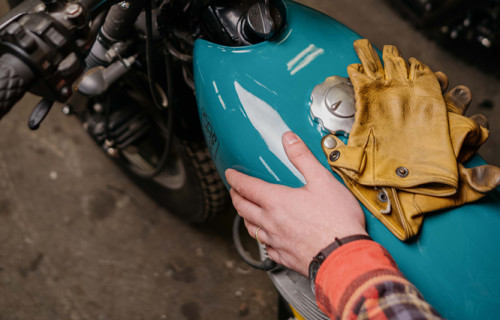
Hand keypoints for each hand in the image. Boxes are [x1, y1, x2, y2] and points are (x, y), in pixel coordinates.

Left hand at [225, 131, 366, 275]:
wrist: (344, 257)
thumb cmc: (337, 221)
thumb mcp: (322, 180)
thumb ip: (302, 157)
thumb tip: (289, 139)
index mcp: (276, 201)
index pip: (247, 187)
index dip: (235, 179)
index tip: (230, 174)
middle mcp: (271, 222)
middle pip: (243, 208)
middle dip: (235, 197)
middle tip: (234, 191)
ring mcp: (276, 241)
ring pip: (251, 228)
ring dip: (245, 217)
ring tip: (246, 212)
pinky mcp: (285, 257)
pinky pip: (265, 247)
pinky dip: (262, 239)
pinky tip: (267, 239)